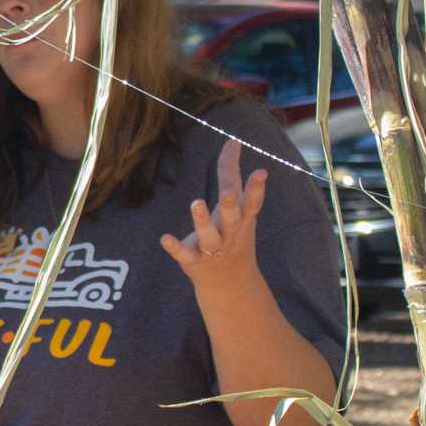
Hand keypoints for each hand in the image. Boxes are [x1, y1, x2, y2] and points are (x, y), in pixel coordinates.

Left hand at [159, 139, 269, 297]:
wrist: (232, 285)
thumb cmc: (232, 235)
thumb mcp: (237, 208)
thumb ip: (231, 174)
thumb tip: (233, 140)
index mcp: (242, 220)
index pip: (251, 203)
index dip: (256, 188)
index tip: (261, 171)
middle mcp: (230, 234)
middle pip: (232, 219)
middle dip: (230, 205)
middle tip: (227, 192)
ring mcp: (213, 249)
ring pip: (208, 235)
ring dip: (202, 220)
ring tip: (196, 203)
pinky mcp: (194, 261)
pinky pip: (184, 253)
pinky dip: (175, 246)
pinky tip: (165, 238)